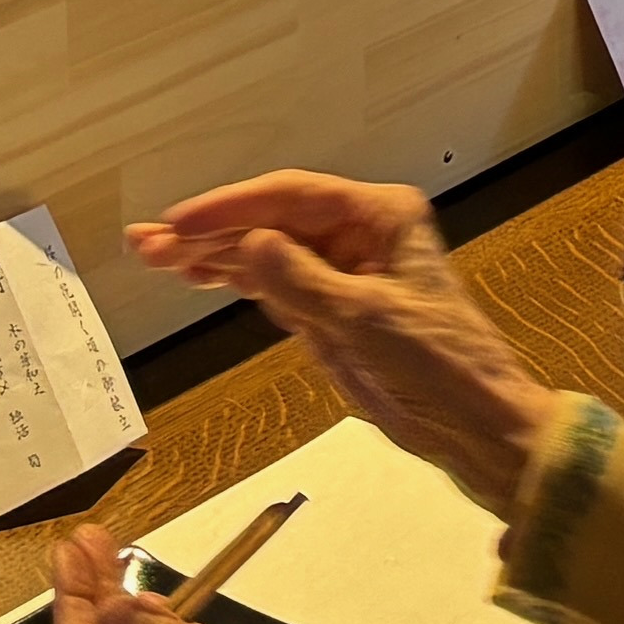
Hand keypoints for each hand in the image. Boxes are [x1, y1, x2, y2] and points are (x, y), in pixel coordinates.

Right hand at [124, 172, 574, 519]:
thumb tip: (251, 242)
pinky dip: (238, 284)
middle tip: (147, 243)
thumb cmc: (438, 366)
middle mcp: (360, 234)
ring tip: (155, 258)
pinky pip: (276, 287)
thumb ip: (304, 281)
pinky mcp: (334, 312)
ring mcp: (344, 272)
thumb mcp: (367, 321)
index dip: (231, 208)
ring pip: (267, 254)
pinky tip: (199, 279)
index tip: (179, 222)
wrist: (476, 426)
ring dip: (214, 258)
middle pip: (272, 222)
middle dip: (211, 233)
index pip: (292, 196)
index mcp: (380, 216)